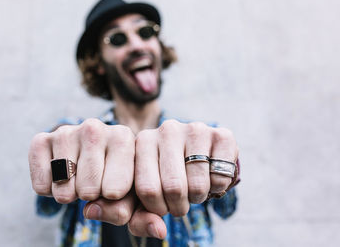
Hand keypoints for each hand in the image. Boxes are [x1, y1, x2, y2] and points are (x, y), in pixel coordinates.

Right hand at [28, 118, 134, 207]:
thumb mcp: (130, 194)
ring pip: (63, 185)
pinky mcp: (41, 140)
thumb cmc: (117, 177)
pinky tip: (60, 177)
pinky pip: (41, 185)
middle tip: (93, 183)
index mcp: (122, 137)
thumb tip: (90, 210)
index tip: (115, 186)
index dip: (112, 199)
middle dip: (90, 196)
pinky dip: (49, 191)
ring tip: (78, 179)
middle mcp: (94, 128)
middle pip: (88, 189)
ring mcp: (66, 132)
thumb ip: (121, 209)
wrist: (93, 157)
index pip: (116, 189)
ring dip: (69, 194)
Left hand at [129, 120, 237, 236]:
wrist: (195, 155)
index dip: (157, 208)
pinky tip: (209, 176)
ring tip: (193, 188)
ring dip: (198, 198)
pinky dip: (217, 188)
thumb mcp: (145, 197)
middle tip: (180, 200)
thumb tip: (159, 231)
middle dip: (178, 206)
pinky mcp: (222, 135)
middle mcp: (167, 129)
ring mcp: (195, 129)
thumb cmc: (163, 178)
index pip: (147, 189)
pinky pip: (220, 178)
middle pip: (173, 188)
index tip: (161, 204)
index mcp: (143, 141)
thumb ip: (140, 218)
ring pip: (197, 185)